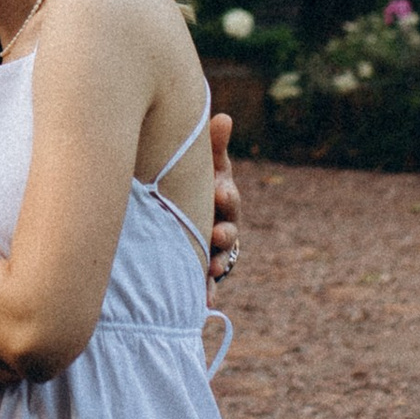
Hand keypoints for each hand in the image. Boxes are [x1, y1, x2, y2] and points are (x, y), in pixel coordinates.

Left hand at [208, 108, 241, 294]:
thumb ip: (214, 145)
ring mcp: (215, 249)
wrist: (191, 212)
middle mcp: (223, 225)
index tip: (220, 192)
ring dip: (218, 264)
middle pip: (228, 231)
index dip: (226, 196)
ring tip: (211, 268)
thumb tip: (222, 117)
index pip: (228, 198)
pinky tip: (204, 301)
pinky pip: (207, 284)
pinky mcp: (204, 270)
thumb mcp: (207, 164)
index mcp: (223, 198)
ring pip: (220, 259)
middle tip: (218, 235)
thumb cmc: (199, 181)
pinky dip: (207, 292)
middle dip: (224, 233)